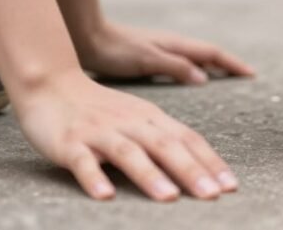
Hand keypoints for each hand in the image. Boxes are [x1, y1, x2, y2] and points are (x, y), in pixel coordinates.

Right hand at [14, 68, 238, 200]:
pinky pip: (83, 162)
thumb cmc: (100, 109)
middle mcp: (131, 124)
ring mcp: (100, 133)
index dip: (210, 163)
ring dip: (150, 176)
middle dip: (191, 171)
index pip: (188, 140)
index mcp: (151, 118)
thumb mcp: (139, 119)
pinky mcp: (70, 143)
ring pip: (129, 153)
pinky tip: (105, 196)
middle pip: (166, 146)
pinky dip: (94, 178)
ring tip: (169, 198)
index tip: (231, 187)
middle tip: (213, 196)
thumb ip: (167, 139)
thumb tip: (202, 168)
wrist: (51, 84)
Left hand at [75, 20, 253, 83]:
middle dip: (229, 64)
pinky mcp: (152, 57)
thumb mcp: (146, 60)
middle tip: (246, 76)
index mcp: (176, 45)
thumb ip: (175, 67)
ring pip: (196, 58)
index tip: (251, 74)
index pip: (213, 54)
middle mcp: (173, 45)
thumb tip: (205, 78)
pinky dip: (196, 70)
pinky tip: (192, 79)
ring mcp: (163, 50)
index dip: (232, 64)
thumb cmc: (115, 49)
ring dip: (214, 66)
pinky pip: (183, 64)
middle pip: (208, 55)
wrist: (88, 38)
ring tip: (227, 78)